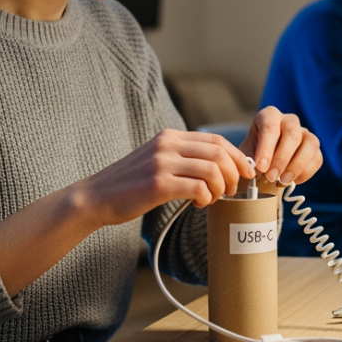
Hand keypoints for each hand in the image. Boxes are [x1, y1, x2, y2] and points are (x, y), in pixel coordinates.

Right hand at [78, 129, 256, 225]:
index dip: (236, 157)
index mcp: (169, 136)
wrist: (96, 197)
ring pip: (212, 170)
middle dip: (234, 173)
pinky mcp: (157, 184)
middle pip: (218, 152)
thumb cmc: (129, 184)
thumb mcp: (156, 160)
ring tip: (213, 199)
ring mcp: (162, 163)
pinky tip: (198, 204)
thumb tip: (217, 167)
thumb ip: (181, 157)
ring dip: (220, 188)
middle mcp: (167, 145)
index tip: (245, 173)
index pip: (216, 140)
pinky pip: (197, 188)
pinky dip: (206, 198)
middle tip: (232, 190)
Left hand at [237, 106, 323, 185]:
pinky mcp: (314, 148)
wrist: (263, 165)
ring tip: (283, 181)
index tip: (260, 167)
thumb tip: (252, 169)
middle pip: (292, 134)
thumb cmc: (252, 157)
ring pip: (310, 143)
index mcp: (269, 115)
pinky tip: (294, 181)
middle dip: (282, 158)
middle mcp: (289, 120)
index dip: (266, 148)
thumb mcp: (244, 155)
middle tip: (271, 177)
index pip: (270, 127)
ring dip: (297, 165)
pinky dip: (306, 172)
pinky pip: (317, 157)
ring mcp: (304, 132)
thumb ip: (247, 160)